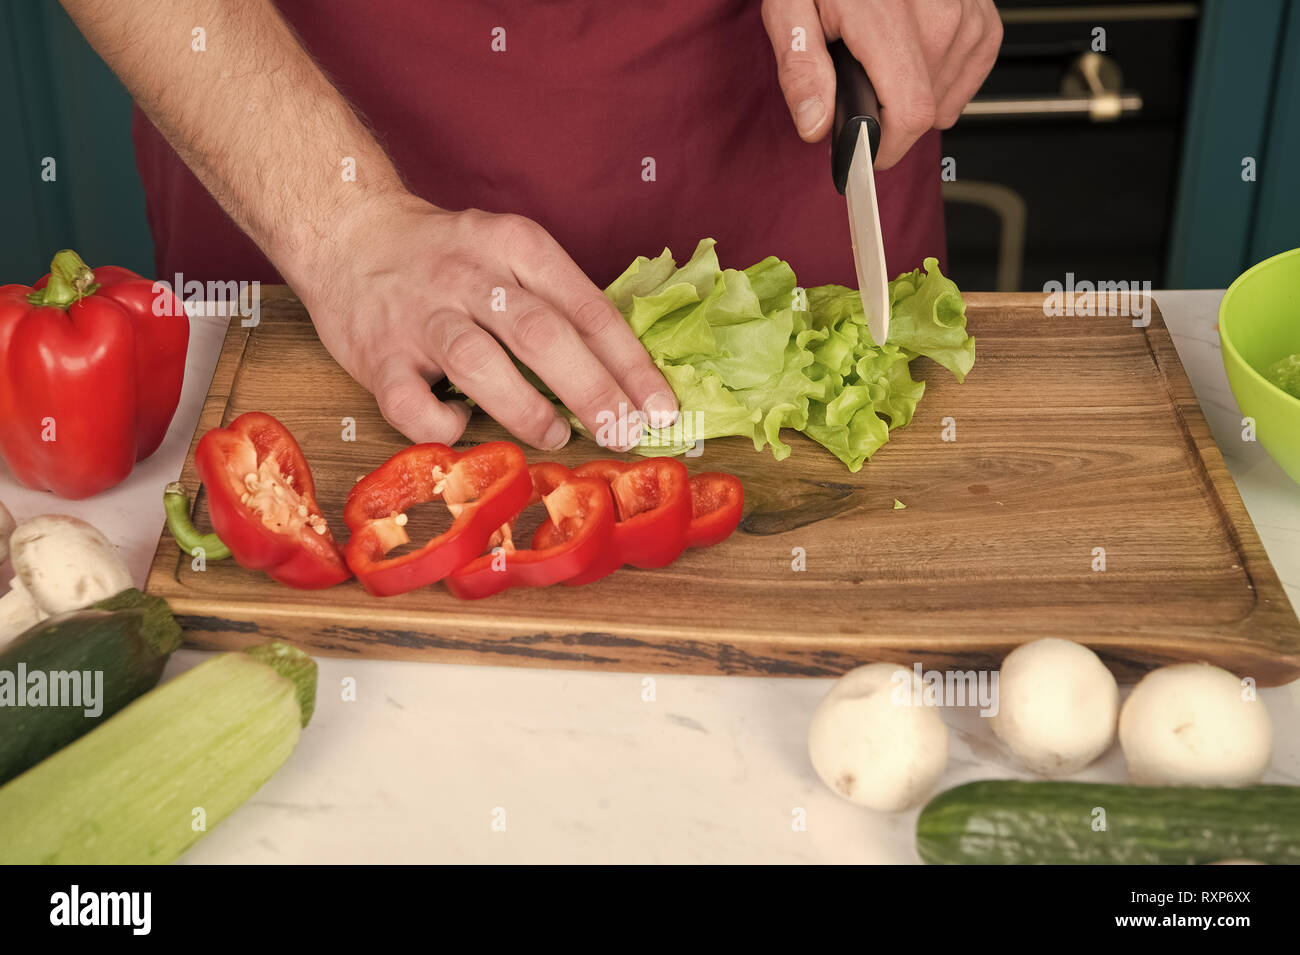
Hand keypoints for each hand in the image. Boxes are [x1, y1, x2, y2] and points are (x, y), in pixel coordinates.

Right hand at [296, 194, 677, 450]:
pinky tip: (461, 426)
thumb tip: (627, 375)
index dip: (629, 364)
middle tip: (624, 433)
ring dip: (526, 409)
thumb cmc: (447, 257)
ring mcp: (420, 316)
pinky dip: (442, 424)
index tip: (661, 408)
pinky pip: (410, 402)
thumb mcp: (511, 254)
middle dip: (593, 391)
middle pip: (542, 335)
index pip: (586, 308)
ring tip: (555, 435)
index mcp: (516, 246)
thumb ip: (560, 302)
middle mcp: (470, 277)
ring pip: (479, 365)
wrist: (348, 231)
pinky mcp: (376, 355)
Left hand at [761, 0, 1001, 168]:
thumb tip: (816, 123)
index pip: (909, 113)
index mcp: (888, 18)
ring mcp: (966, 13)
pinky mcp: (983, 16)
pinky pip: (971, 75)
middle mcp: (938, 14)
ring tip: (882, 61)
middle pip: (925, 111)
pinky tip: (916, 63)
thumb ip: (801, 69)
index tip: (864, 152)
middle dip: (888, 118)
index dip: (885, 148)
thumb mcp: (790, 9)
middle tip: (857, 84)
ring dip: (914, 97)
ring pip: (946, 98)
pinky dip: (943, 80)